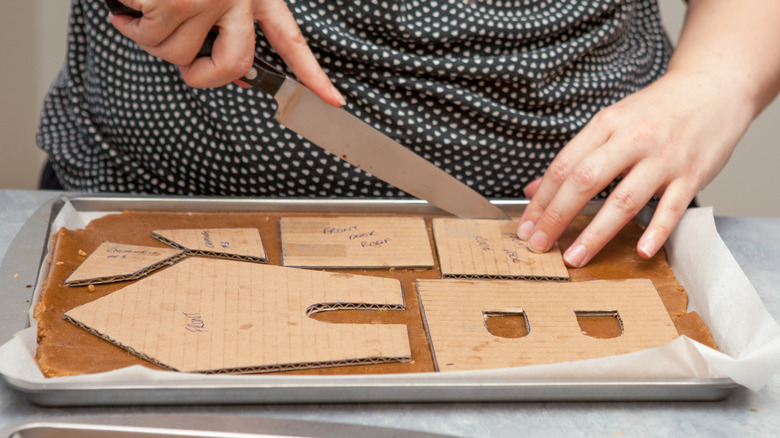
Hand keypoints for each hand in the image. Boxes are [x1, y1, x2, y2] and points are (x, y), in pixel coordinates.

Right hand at [108, 0, 343, 105]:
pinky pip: (149, 37)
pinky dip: (130, 26)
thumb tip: (227, 71)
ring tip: (144, 13)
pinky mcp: (175, 0)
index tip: (333, 100)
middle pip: (235, 65)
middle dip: (204, 78)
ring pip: (181, 56)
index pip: (291, 40)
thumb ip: (224, 23)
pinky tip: (126, 9)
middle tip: (188, 69)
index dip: (312, 74)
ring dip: (153, 41)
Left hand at [516, 70, 751, 266]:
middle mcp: (632, 140)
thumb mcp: (611, 122)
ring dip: (596, 233)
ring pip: (624, 199)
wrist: (713, 87)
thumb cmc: (656, 111)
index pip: (564, 166)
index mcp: (606, 125)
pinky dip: (656, 231)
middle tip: (539, 244)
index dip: (541, 200)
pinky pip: (672, 208)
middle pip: (586, 181)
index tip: (526, 227)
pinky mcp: (692, 174)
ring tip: (575, 257)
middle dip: (557, 216)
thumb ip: (575, 156)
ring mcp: (664, 158)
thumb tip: (534, 189)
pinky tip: (640, 251)